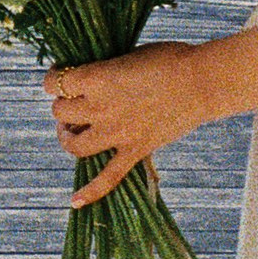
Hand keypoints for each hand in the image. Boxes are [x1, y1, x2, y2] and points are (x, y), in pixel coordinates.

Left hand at [45, 42, 208, 204]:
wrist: (203, 82)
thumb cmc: (169, 60)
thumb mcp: (128, 56)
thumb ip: (105, 72)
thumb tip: (91, 81)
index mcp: (96, 78)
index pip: (55, 83)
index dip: (54, 79)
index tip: (63, 77)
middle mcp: (99, 107)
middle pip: (60, 112)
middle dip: (63, 105)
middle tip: (74, 101)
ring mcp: (116, 133)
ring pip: (74, 144)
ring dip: (67, 137)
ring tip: (71, 132)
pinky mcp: (135, 150)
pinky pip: (108, 178)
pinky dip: (91, 192)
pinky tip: (74, 202)